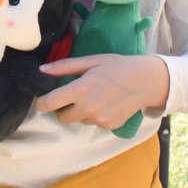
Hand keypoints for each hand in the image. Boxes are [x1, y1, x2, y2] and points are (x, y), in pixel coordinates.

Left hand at [36, 54, 169, 128]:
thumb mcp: (90, 61)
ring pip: (78, 120)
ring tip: (93, 96)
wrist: (145, 81)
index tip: (42, 99)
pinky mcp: (109, 126)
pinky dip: (94, 115)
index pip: (50, 103)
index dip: (42, 103)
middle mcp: (88, 108)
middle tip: (70, 96)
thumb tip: (42, 70)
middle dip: (61, 109)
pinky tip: (105, 102)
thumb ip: (64, 67)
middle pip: (61, 117)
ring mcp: (99, 120)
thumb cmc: (116, 66)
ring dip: (79, 111)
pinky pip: (93, 122)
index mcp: (80, 90)